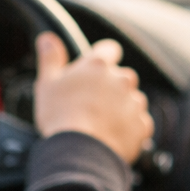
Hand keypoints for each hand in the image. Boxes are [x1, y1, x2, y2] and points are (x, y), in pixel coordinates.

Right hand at [33, 33, 153, 162]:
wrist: (80, 152)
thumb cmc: (60, 117)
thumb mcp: (46, 84)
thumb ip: (51, 58)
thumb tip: (47, 38)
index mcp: (98, 65)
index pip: (110, 49)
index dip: (103, 58)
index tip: (95, 71)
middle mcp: (122, 79)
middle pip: (122, 77)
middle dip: (111, 87)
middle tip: (92, 104)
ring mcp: (135, 101)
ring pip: (132, 99)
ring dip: (121, 108)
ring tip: (101, 124)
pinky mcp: (143, 124)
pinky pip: (139, 122)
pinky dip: (129, 128)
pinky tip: (111, 136)